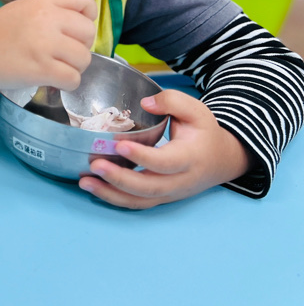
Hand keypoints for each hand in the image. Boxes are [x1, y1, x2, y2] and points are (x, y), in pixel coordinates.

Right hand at [0, 0, 97, 94]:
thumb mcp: (23, 8)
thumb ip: (49, 10)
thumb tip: (78, 21)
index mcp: (42, 2)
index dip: (87, 14)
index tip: (75, 27)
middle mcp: (46, 20)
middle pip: (88, 32)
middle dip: (80, 46)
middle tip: (62, 53)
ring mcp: (44, 45)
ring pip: (84, 59)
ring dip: (74, 67)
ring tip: (57, 68)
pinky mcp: (41, 69)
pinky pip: (73, 79)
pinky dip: (67, 84)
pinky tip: (53, 80)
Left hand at [78, 90, 252, 208]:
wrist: (222, 160)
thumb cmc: (204, 132)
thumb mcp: (197, 111)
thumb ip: (172, 101)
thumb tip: (146, 103)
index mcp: (191, 158)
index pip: (166, 162)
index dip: (143, 156)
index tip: (119, 144)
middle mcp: (180, 181)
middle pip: (149, 187)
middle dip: (119, 179)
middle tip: (94, 165)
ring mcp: (170, 193)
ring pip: (140, 201)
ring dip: (110, 194)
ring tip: (84, 182)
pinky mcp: (160, 198)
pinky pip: (137, 204)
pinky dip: (114, 199)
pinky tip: (93, 188)